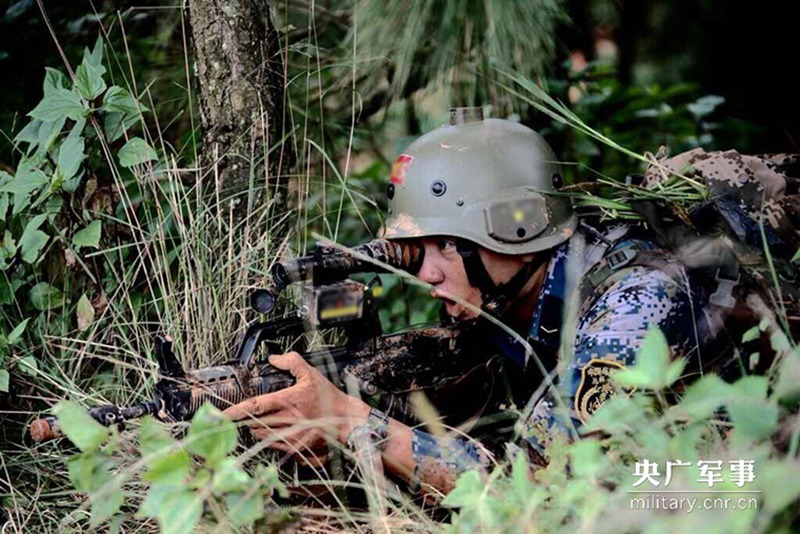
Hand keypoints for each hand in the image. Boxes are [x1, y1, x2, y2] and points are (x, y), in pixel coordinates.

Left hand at [223, 352, 367, 458]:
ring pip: (263, 437)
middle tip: (251, 416)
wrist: (348, 422)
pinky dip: (272, 440)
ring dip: (260, 430)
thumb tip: (274, 358)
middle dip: (249, 421)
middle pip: (254, 424)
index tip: (221, 415)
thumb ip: (292, 362)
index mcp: (288, 401)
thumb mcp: (312, 374)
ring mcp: (291, 438)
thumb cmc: (330, 400)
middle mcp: (287, 421)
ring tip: (268, 422)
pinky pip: (275, 447)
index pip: (254, 406)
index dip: (234, 411)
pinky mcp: (296, 451)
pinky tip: (280, 432)